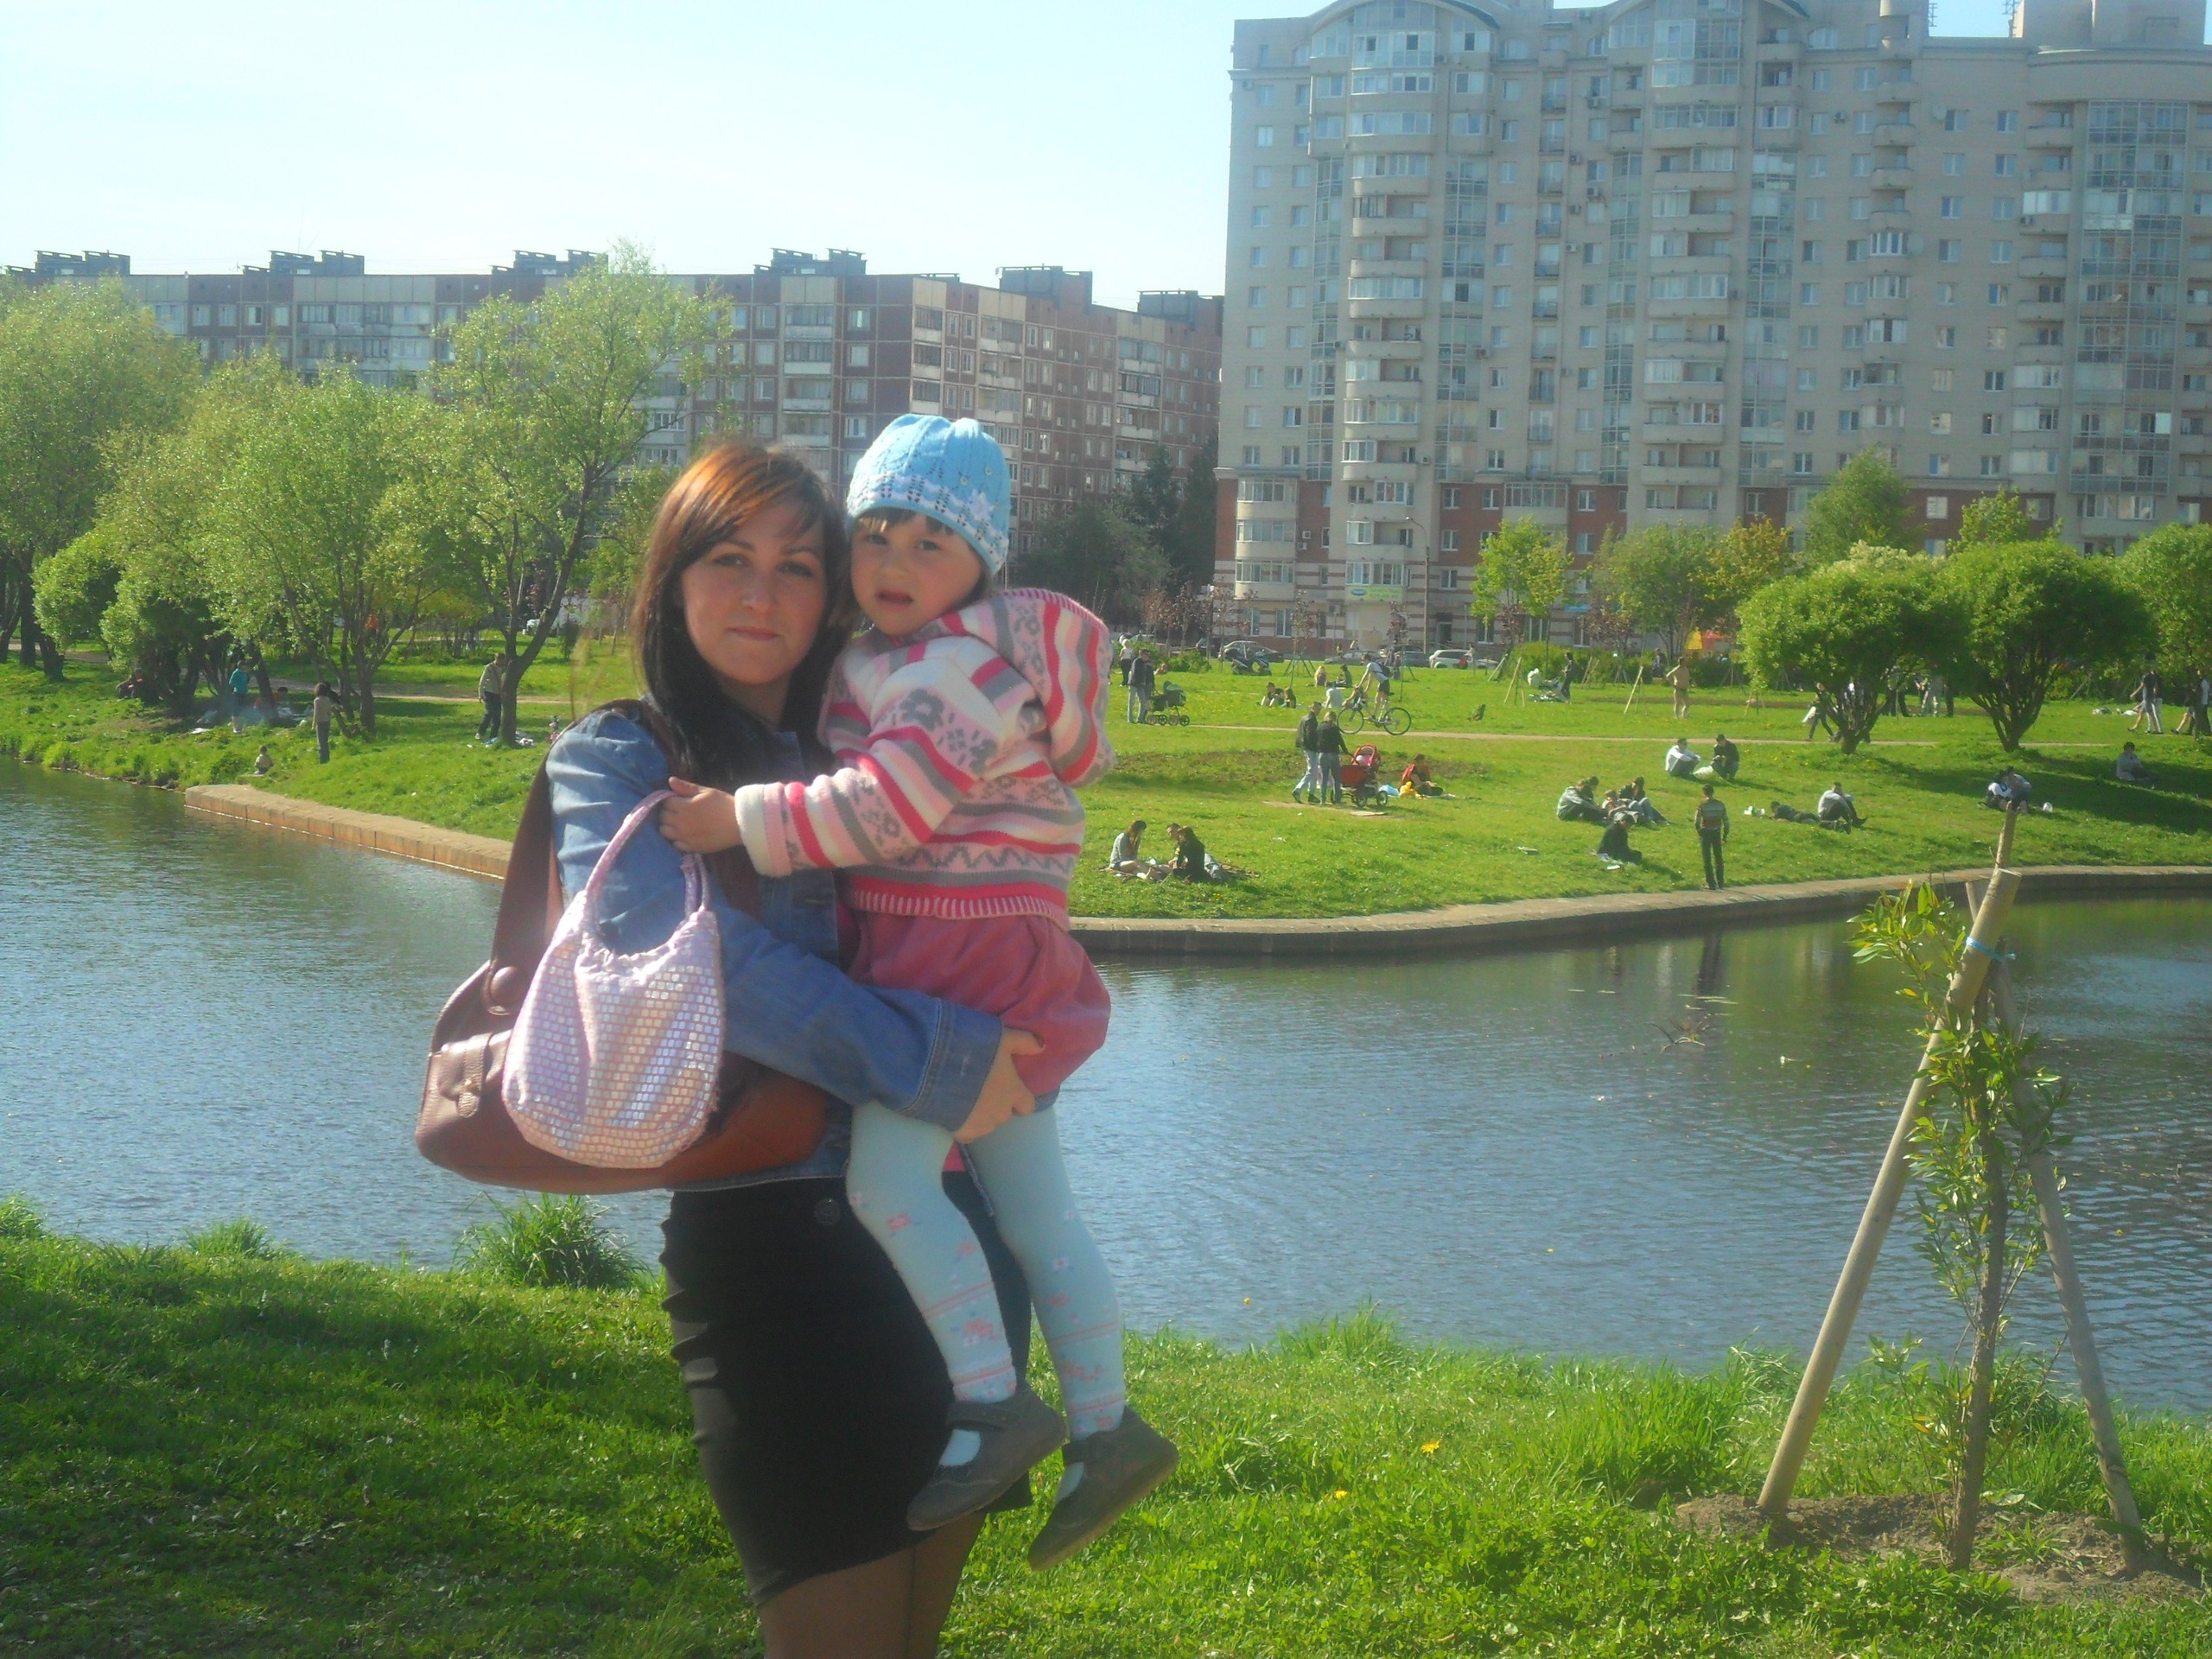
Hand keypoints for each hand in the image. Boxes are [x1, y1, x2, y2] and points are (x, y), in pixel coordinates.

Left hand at [659, 777, 742, 853]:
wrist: (739, 824)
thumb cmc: (723, 804)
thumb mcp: (705, 791)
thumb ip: (686, 787)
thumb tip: (670, 781)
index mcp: (684, 807)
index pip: (666, 802)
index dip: (671, 800)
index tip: (678, 800)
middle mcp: (681, 823)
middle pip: (663, 817)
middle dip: (668, 812)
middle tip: (678, 811)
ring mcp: (685, 836)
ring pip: (665, 831)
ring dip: (669, 826)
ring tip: (679, 823)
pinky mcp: (691, 847)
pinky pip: (676, 844)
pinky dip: (677, 838)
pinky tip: (685, 834)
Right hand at [953, 1028, 1041, 1143]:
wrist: (935, 1066)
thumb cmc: (973, 1049)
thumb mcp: (1002, 1036)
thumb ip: (1024, 1041)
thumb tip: (1043, 1046)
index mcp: (1013, 1091)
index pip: (1027, 1105)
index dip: (1020, 1099)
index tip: (1010, 1090)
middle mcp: (1001, 1112)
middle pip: (1005, 1114)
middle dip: (997, 1104)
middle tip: (981, 1087)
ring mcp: (981, 1125)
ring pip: (987, 1124)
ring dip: (981, 1115)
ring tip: (965, 1098)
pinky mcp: (960, 1132)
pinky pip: (968, 1134)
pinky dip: (964, 1125)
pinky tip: (954, 1112)